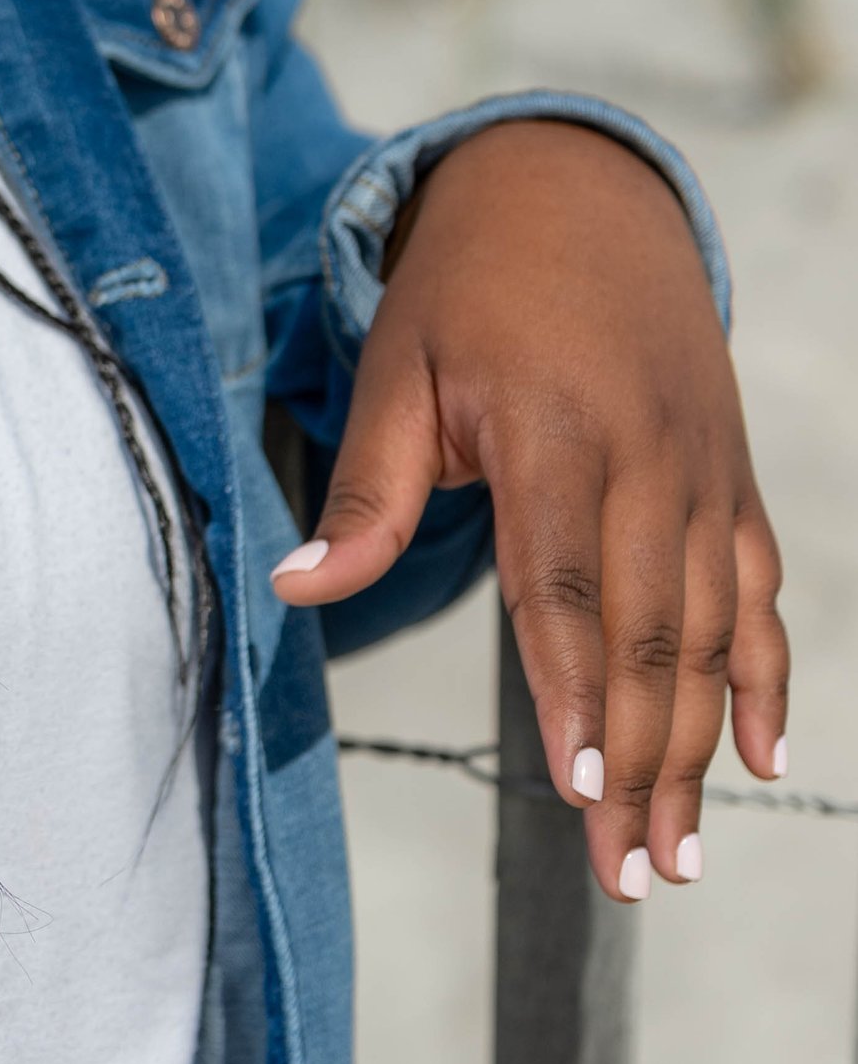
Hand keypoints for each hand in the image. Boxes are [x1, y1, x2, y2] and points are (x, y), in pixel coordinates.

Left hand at [269, 119, 787, 901]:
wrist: (579, 190)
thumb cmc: (469, 287)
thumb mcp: (397, 368)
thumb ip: (365, 492)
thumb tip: (296, 588)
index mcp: (557, 434)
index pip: (565, 589)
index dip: (575, 694)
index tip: (574, 789)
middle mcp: (649, 460)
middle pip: (648, 637)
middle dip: (639, 764)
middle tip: (626, 873)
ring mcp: (703, 473)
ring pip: (709, 634)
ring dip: (698, 750)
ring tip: (675, 855)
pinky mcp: (730, 479)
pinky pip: (759, 592)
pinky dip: (766, 678)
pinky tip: (763, 762)